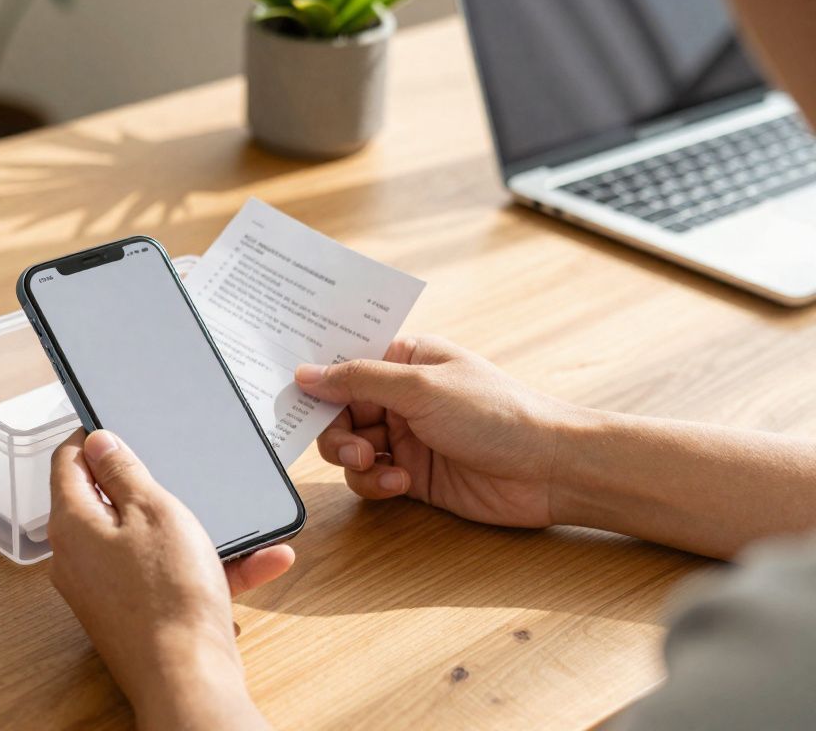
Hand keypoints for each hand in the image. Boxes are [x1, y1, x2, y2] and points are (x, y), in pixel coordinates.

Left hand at [48, 429, 292, 729]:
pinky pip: (169, 576)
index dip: (93, 437)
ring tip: (240, 521)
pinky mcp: (135, 614)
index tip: (120, 425)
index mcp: (72, 524)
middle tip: (182, 469)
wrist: (188, 679)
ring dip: (194, 528)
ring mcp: (105, 589)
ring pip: (148, 541)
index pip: (67, 461)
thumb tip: (98, 442)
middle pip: (106, 502)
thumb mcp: (154, 511)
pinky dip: (208, 565)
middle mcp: (79, 558)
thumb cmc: (169, 597)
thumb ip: (123, 472)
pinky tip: (260, 560)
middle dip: (149, 484)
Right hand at [295, 336, 580, 528]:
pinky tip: (401, 483)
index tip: (292, 396)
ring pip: (348, 448)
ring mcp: (407, 436)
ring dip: (354, 460)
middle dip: (336, 431)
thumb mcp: (421, 387)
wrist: (549, 470)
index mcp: (405, 359)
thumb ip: (358, 380)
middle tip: (352, 447)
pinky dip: (376, 482)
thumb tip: (305, 373)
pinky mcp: (413, 475)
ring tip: (378, 465)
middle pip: (338, 411)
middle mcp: (402, 396)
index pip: (345, 362)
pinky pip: (371, 478)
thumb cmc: (497, 413)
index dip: (318, 378)